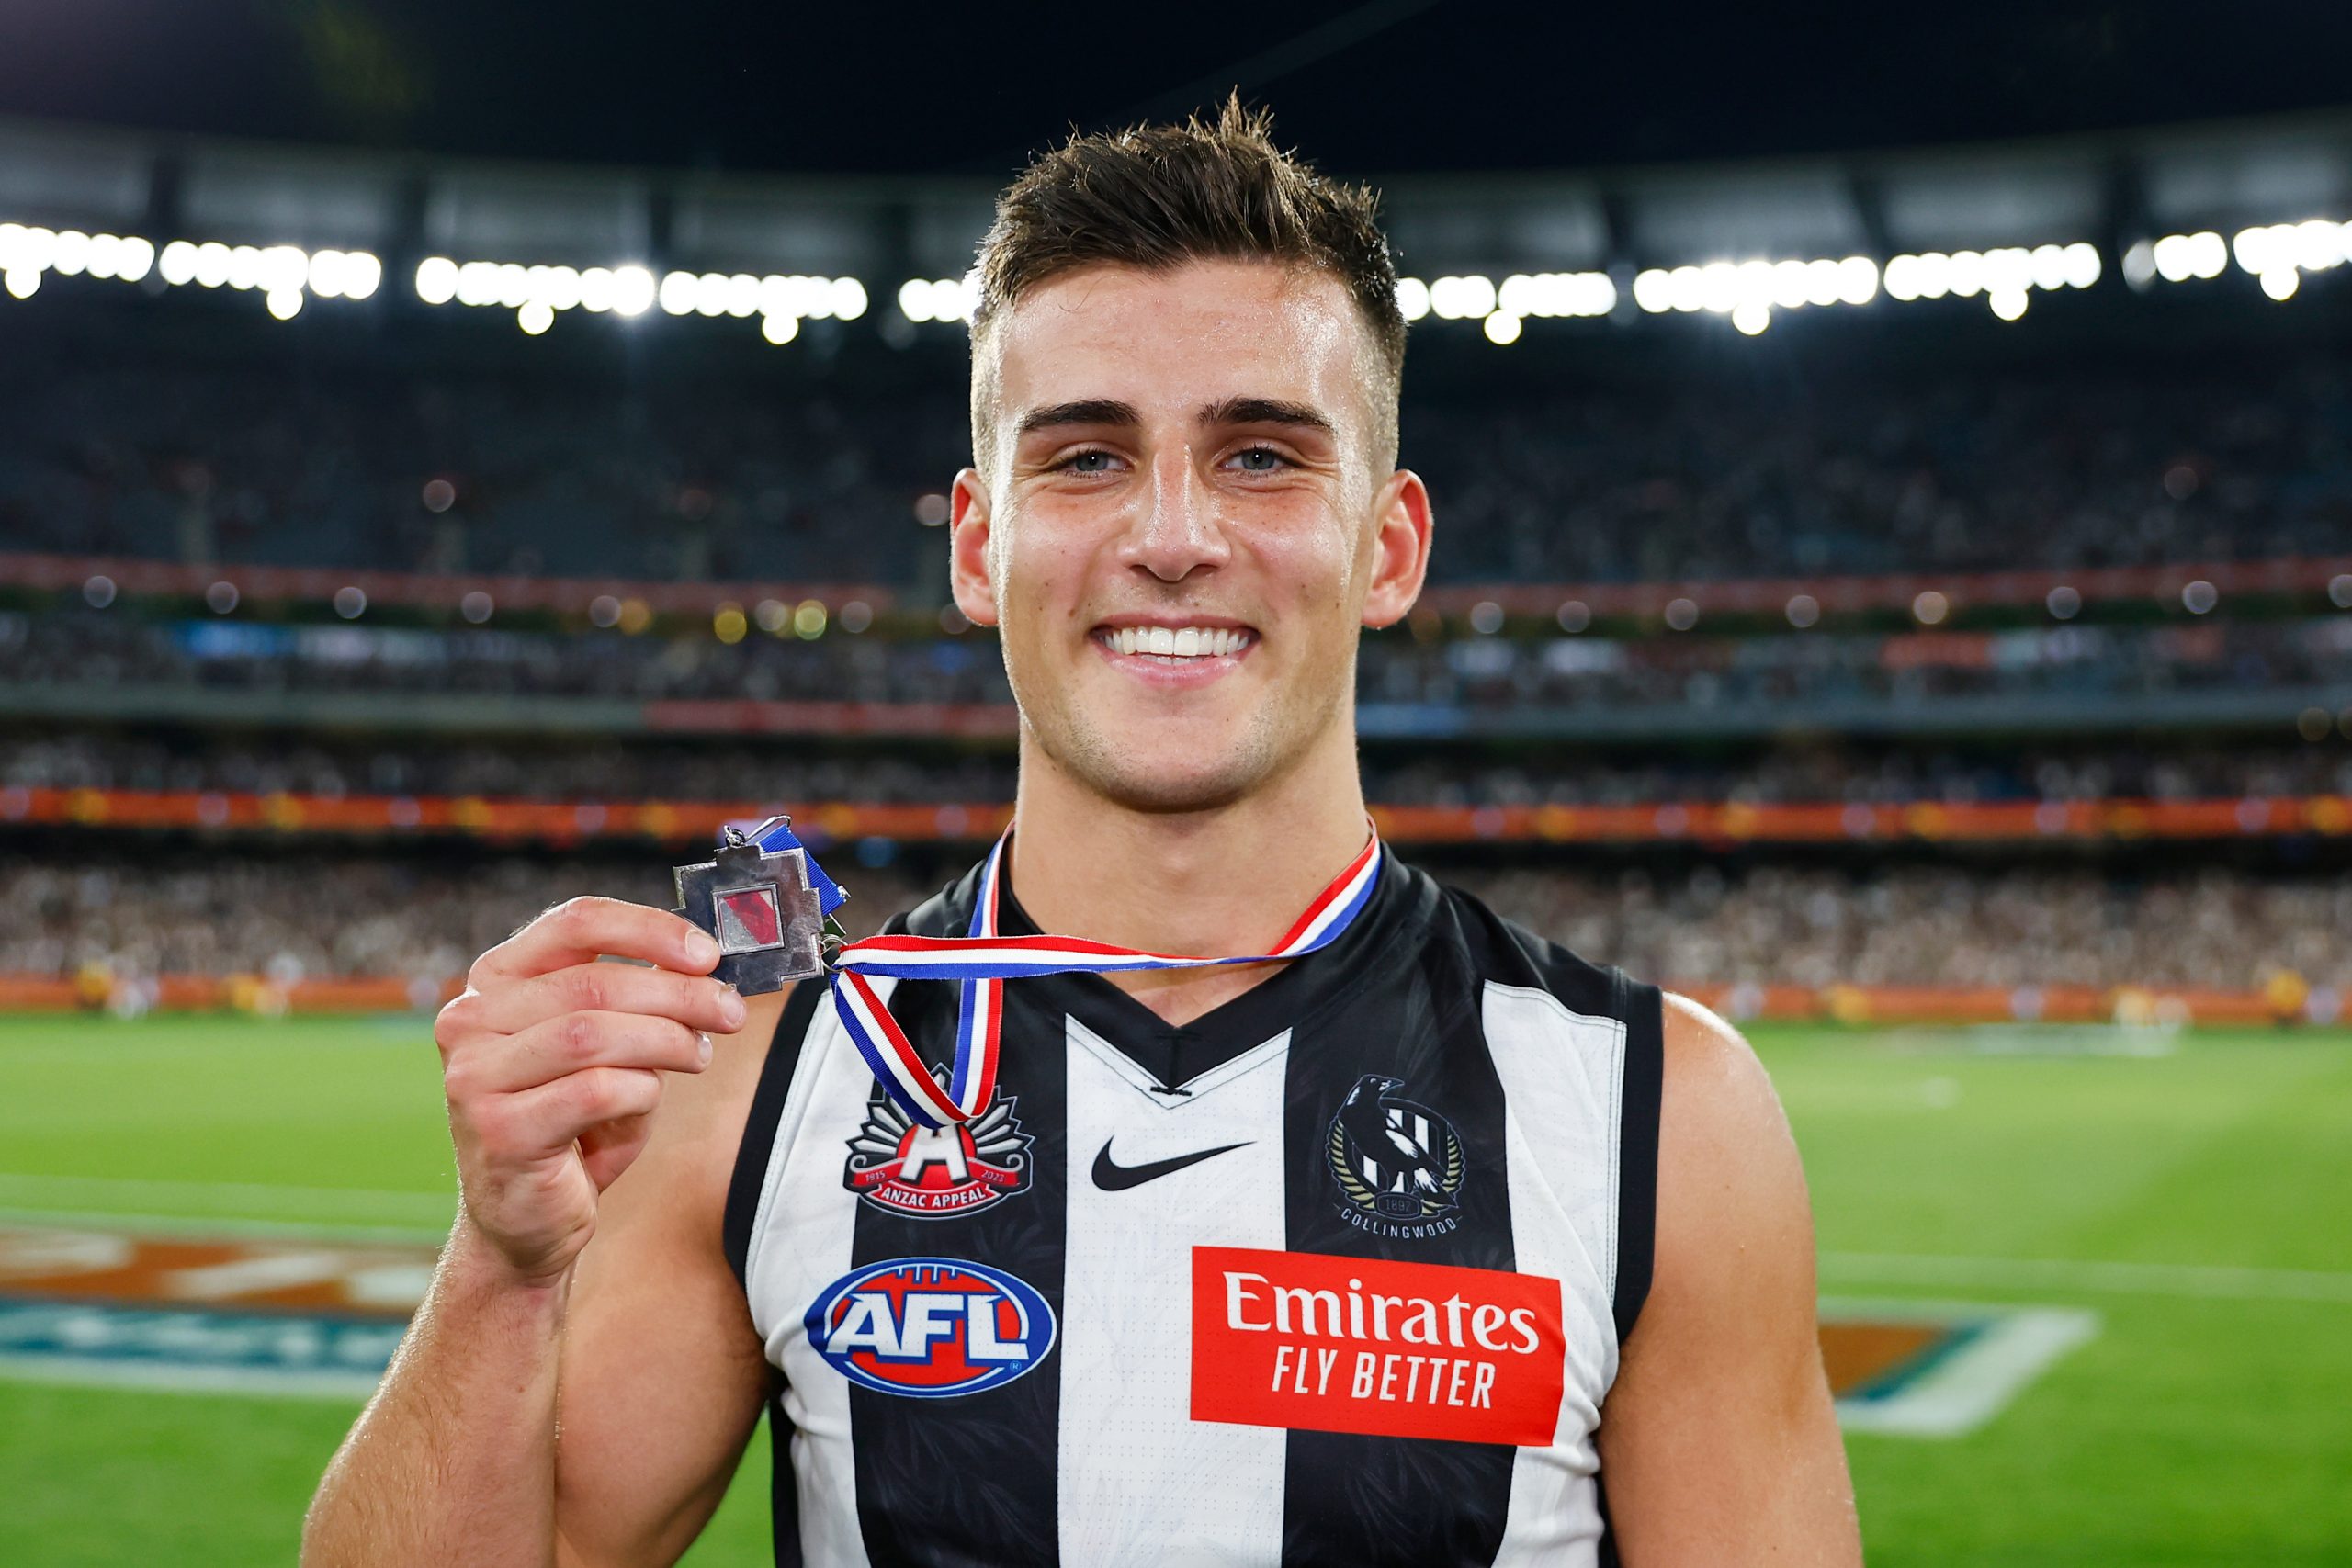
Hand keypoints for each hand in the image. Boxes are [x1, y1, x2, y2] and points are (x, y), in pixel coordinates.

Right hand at [432, 897, 747, 1285]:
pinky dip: (639, 1092)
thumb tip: (709, 970)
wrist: (526, 1219)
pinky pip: (594, 1091)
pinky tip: (647, 1101)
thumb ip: (638, 1002)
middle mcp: (471, 1020)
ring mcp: (475, 1075)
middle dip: (677, 994)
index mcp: (496, 981)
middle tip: (728, 1012)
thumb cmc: (573, 1123)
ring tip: (697, 1055)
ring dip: (666, 1040)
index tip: (708, 954)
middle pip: (593, 982)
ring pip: (592, 1033)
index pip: (575, 923)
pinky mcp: (499, 1130)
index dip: (650, 931)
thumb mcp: (607, 1047)